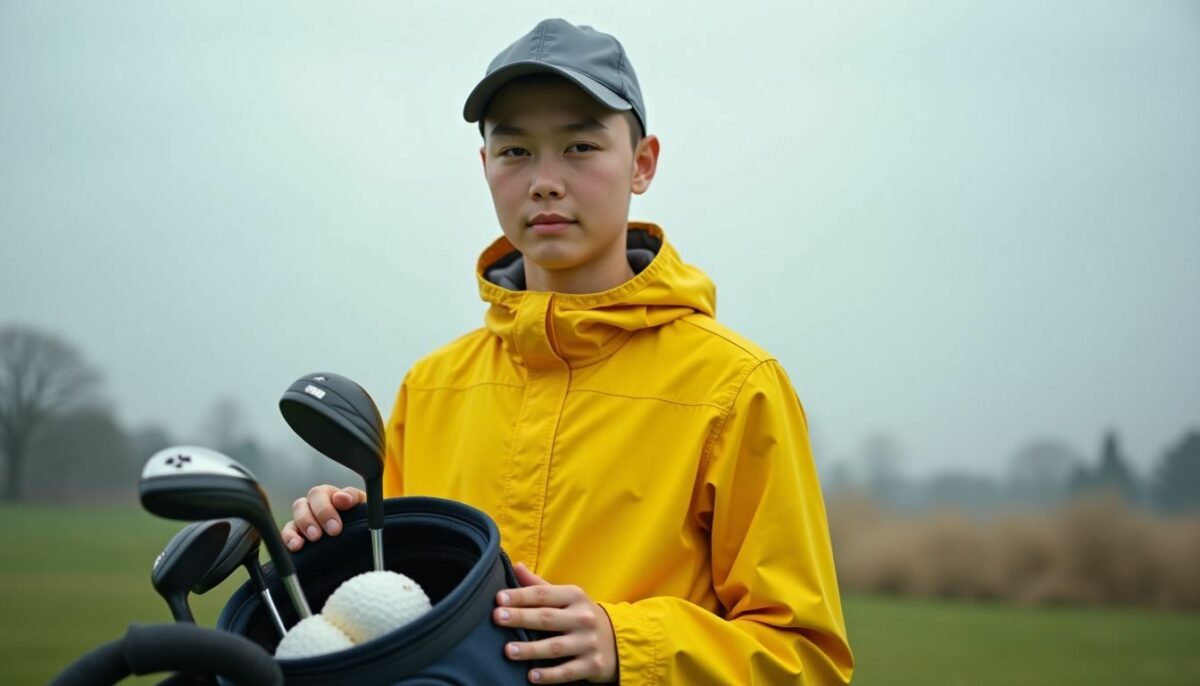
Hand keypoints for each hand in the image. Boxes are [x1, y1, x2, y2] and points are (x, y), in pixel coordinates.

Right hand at [281, 484, 365, 550]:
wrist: (363, 537)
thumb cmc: (363, 518)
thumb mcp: (363, 505)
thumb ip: (354, 498)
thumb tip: (341, 497)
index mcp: (329, 495)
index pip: (320, 494)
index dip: (326, 509)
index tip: (336, 527)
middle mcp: (314, 506)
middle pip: (304, 504)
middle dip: (315, 520)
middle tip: (330, 533)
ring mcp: (304, 520)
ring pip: (295, 516)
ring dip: (303, 526)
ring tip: (313, 539)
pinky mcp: (298, 536)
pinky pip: (288, 533)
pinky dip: (289, 538)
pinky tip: (296, 546)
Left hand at [494, 562, 617, 683]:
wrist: (617, 640)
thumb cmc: (581, 615)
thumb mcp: (566, 597)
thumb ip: (540, 586)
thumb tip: (516, 566)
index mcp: (574, 596)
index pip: (543, 594)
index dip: (521, 595)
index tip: (499, 598)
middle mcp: (583, 618)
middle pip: (547, 618)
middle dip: (521, 617)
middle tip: (498, 617)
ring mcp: (588, 642)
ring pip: (555, 647)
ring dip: (531, 649)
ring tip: (508, 651)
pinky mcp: (592, 665)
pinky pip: (567, 672)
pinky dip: (550, 675)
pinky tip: (531, 676)